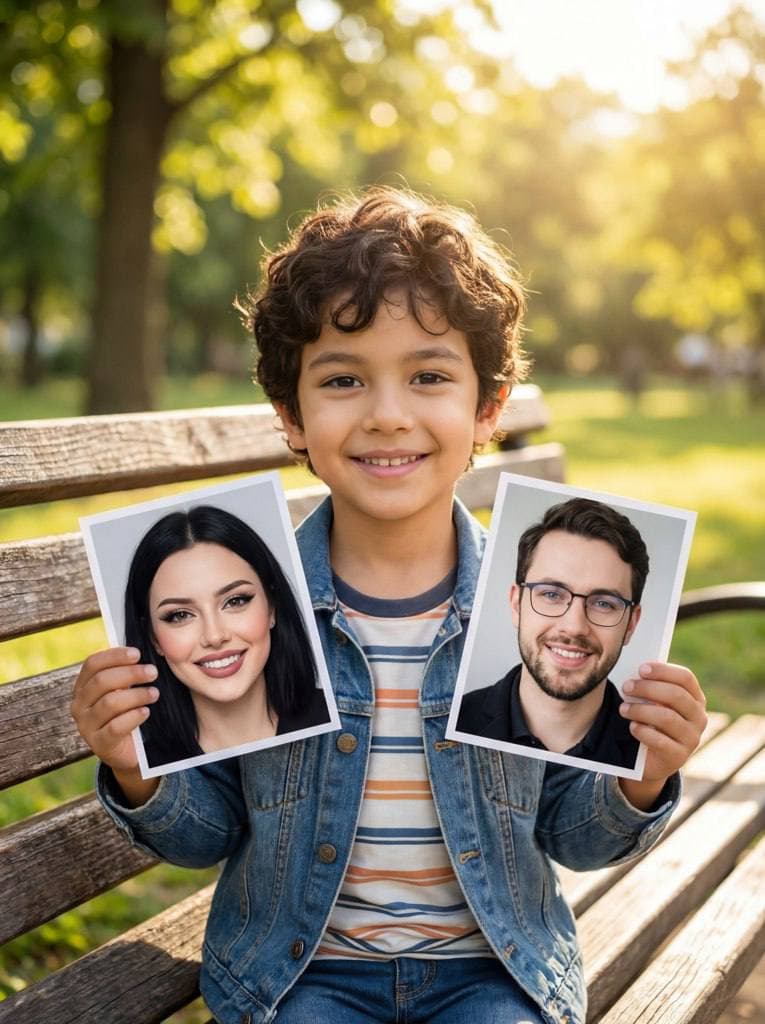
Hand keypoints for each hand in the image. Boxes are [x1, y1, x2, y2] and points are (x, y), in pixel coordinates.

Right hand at [71, 647, 160, 804]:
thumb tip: (145, 649)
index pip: (92, 664)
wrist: (129, 751)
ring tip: (154, 693)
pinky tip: (145, 712)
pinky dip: (133, 717)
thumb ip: (126, 672)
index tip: (137, 654)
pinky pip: (116, 727)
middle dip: (130, 673)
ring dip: (136, 695)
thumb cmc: (127, 712)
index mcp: (83, 687)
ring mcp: (87, 726)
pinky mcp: (99, 744)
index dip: (114, 655)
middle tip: (152, 672)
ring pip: (110, 703)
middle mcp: (80, 705)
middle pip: (102, 681)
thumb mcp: (124, 690)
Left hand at [618, 661, 706, 809]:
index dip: (663, 671)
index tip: (641, 669)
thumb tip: (636, 673)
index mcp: (695, 699)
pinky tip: (632, 727)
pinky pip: (661, 741)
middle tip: (626, 687)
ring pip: (667, 717)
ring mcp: (692, 738)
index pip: (685, 678)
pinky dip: (643, 731)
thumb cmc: (651, 722)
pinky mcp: (679, 757)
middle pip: (676, 695)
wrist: (650, 760)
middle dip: (648, 688)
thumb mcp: (654, 703)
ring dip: (641, 710)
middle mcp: (698, 717)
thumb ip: (651, 688)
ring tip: (623, 708)